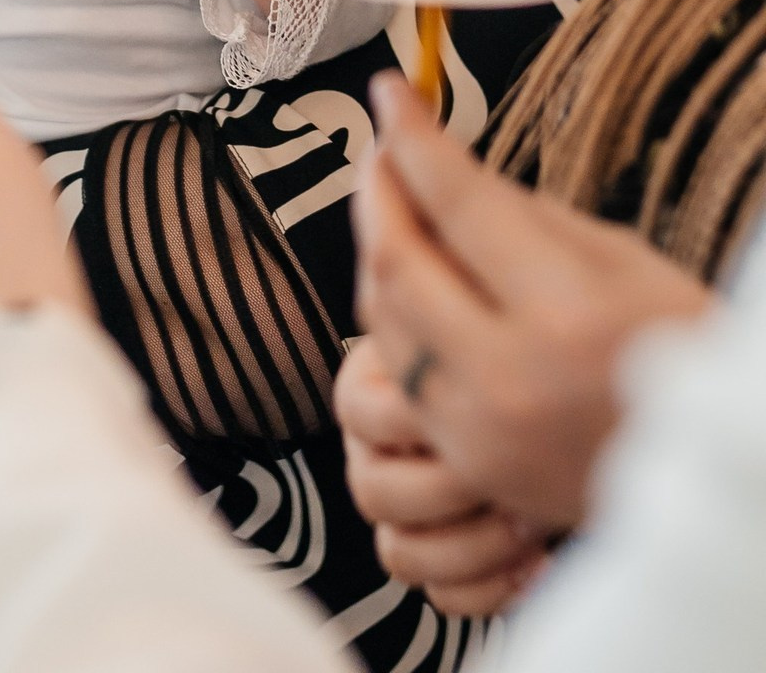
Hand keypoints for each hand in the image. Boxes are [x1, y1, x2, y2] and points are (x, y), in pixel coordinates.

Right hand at [337, 335, 546, 614]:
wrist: (572, 404)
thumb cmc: (528, 358)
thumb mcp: (486, 337)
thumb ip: (456, 342)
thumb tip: (436, 355)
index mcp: (372, 390)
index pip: (361, 413)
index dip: (416, 420)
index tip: (479, 408)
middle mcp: (377, 454)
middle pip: (374, 493)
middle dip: (449, 489)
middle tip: (509, 473)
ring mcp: (406, 515)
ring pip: (401, 555)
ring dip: (473, 546)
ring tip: (531, 523)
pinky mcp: (444, 565)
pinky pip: (444, 597)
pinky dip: (493, 588)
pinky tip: (540, 561)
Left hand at [354, 73, 714, 532]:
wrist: (710, 470)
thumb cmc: (679, 346)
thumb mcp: (619, 256)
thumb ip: (520, 213)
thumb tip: (438, 166)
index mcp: (567, 310)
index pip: (457, 201)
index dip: (413, 136)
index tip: (391, 92)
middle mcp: (510, 374)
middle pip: (399, 261)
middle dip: (378, 189)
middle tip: (382, 146)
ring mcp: (479, 429)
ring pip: (381, 318)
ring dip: (376, 249)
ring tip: (391, 203)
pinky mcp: (464, 461)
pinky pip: (396, 372)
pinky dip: (392, 315)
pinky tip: (407, 277)